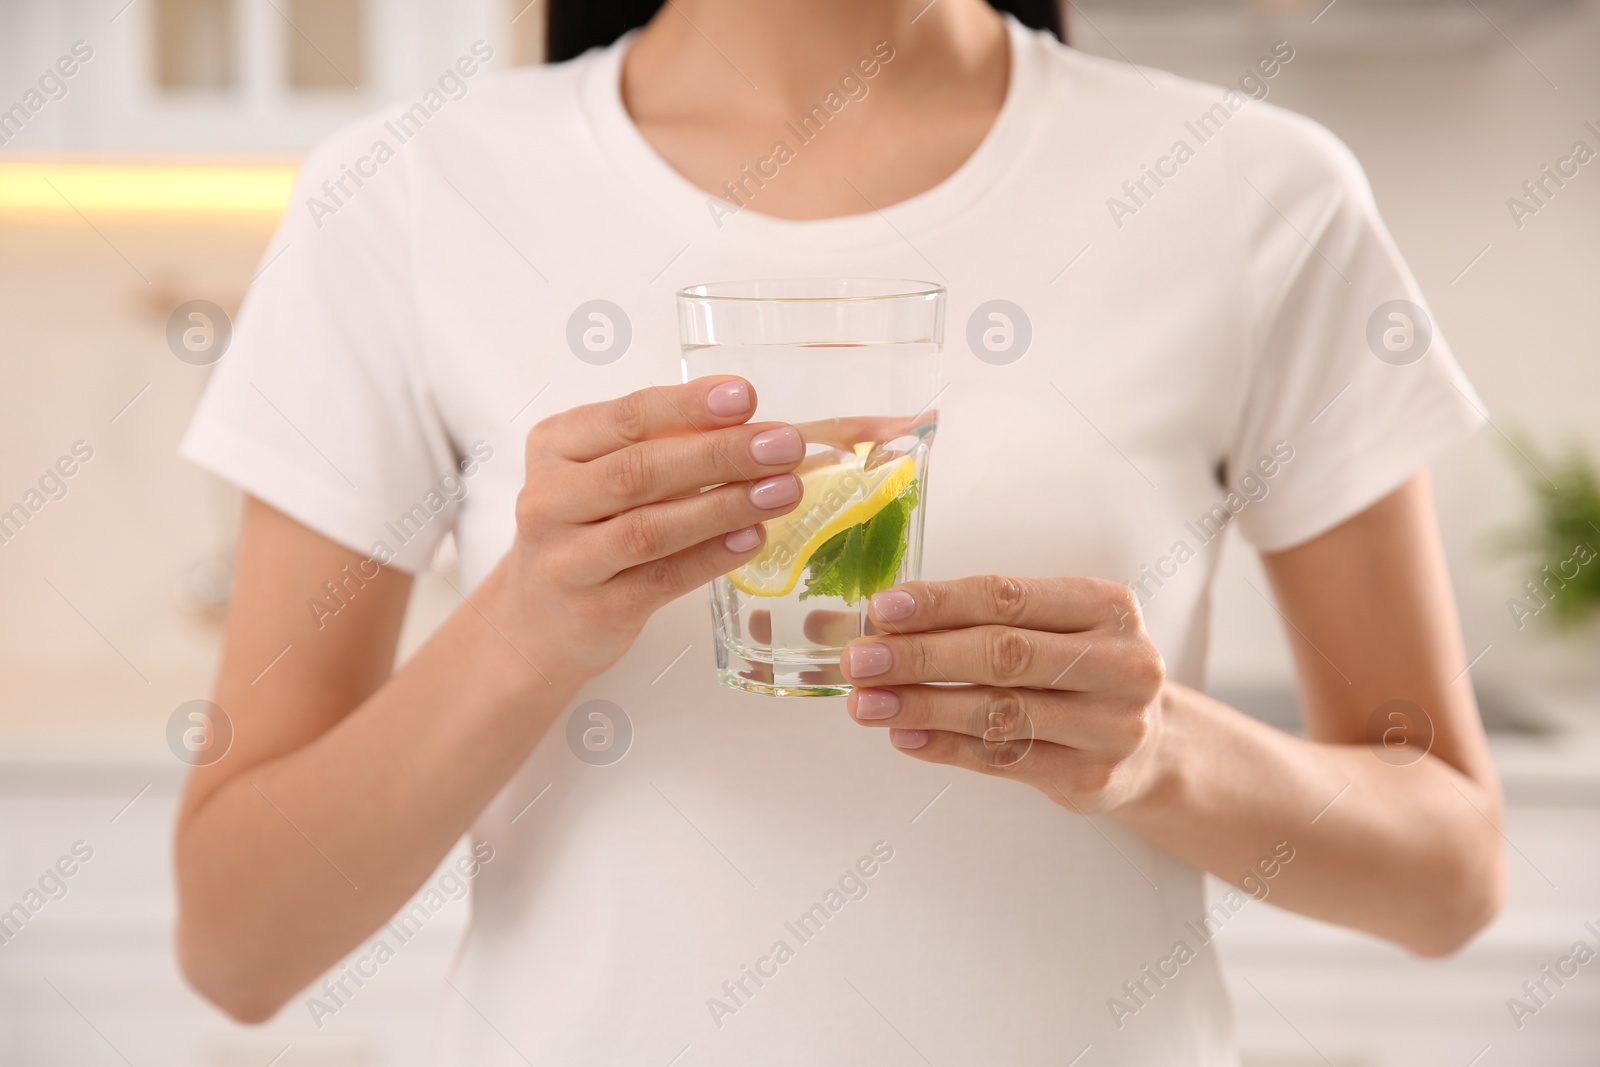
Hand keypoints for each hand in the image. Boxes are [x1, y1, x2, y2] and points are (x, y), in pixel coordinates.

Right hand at [492, 376, 804, 683]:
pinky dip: (710, 556)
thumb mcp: (607, 473)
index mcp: (556, 446)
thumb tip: (750, 425)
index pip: (627, 417)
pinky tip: (752, 538)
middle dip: (720, 454)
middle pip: (640, 471)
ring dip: (724, 506)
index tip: (744, 396)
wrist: (537, 619)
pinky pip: (660, 579)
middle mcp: (550, 499)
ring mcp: (567, 559)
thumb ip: (664, 445)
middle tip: (783, 446)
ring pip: (650, 528)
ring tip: (783, 491)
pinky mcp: (594, 609)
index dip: (687, 405)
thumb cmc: (587, 530)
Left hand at [840, 575, 1170, 814]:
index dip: (940, 603)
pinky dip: (946, 747)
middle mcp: (1119, 663)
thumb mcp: (1050, 628)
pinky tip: (906, 737)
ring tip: (868, 704)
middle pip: (1003, 655)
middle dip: (921, 656)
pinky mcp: (1092, 778)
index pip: (1008, 597)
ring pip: (1000, 711)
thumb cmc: (1082, 673)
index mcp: (1106, 607)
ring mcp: (1112, 725)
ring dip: (922, 706)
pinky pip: (1004, 760)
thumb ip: (968, 619)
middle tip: (861, 661)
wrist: (1156, 747)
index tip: (882, 610)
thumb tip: (861, 620)